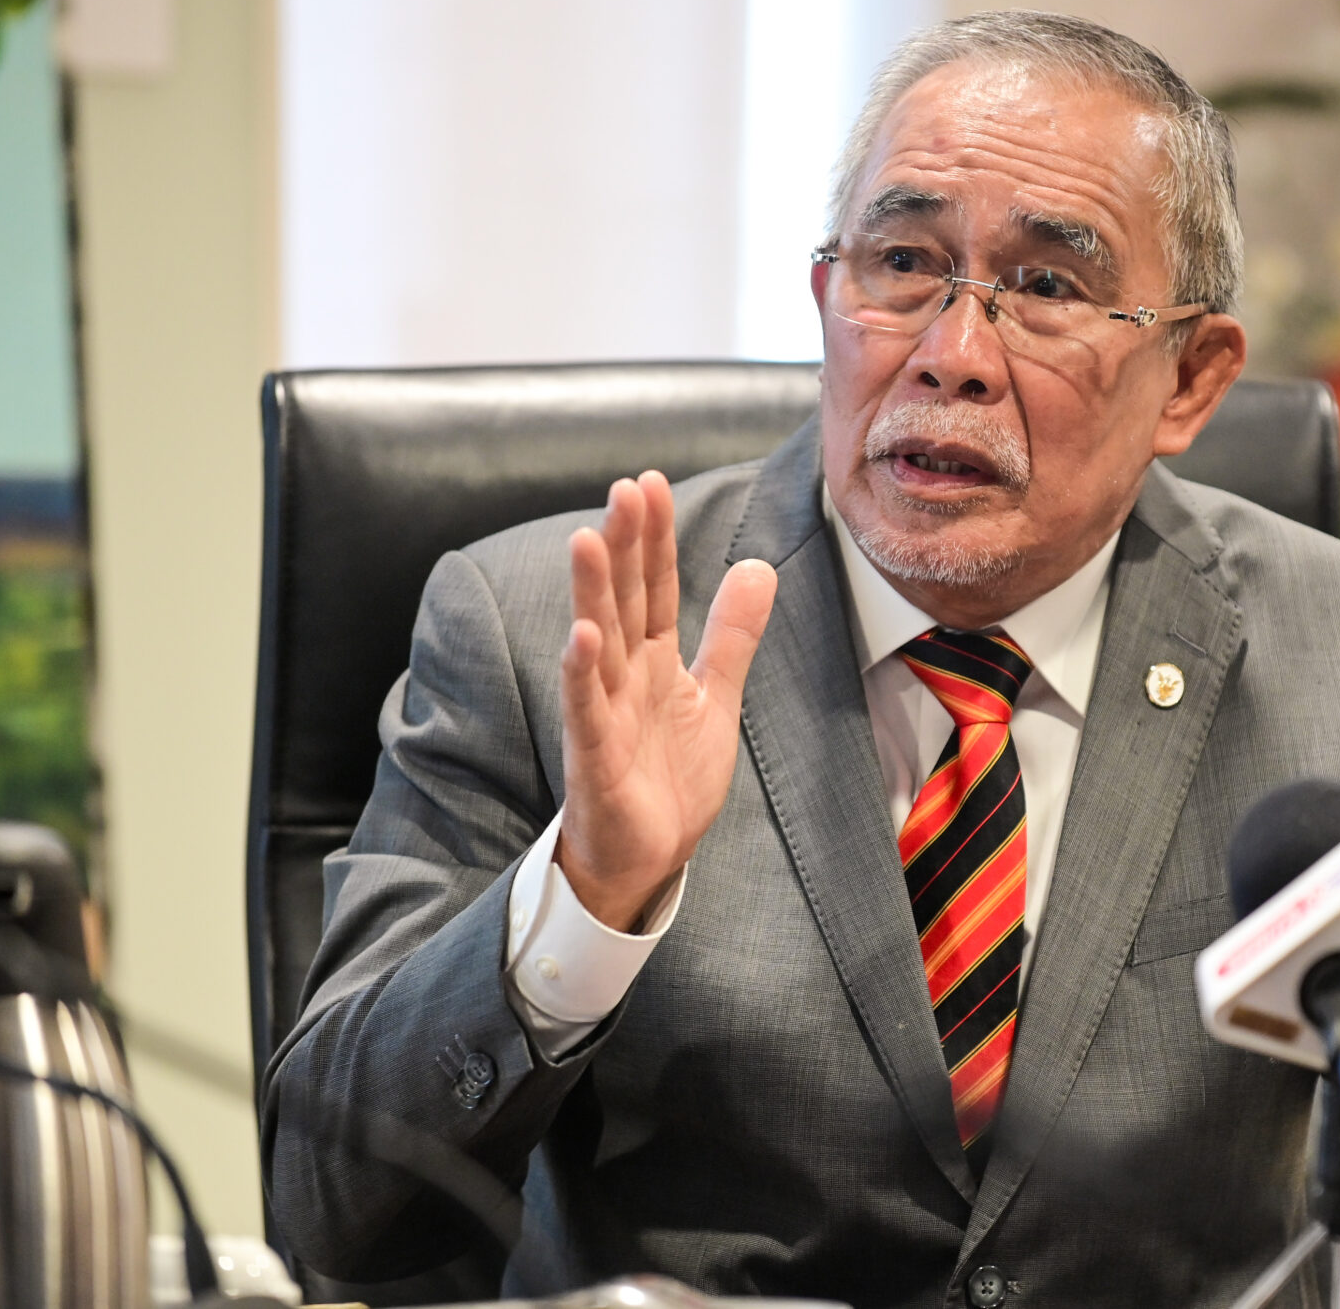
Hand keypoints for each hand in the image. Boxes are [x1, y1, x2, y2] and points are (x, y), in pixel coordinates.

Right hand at [558, 473, 776, 930]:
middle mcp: (623, 677)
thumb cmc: (669, 777)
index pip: (652, 587)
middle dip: (623, 546)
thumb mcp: (714, 697)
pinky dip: (583, 675)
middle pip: (622, 600)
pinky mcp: (595, 758)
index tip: (650, 483)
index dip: (653, 538)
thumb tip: (758, 567)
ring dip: (592, 593)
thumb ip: (731, 634)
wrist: (648, 857)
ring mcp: (604, 715)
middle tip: (626, 489)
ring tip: (589, 538)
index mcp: (652, 660)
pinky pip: (586, 711)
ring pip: (598, 643)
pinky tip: (581, 636)